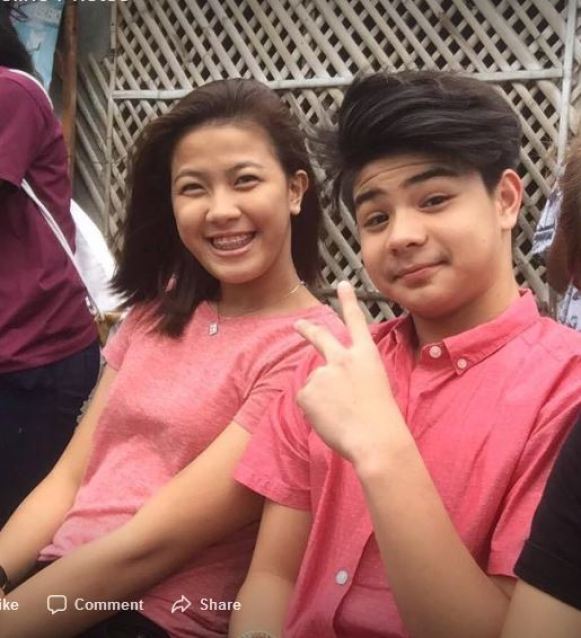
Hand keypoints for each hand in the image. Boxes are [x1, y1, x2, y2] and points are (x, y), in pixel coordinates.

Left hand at [294, 281, 407, 464]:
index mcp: (366, 356)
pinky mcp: (308, 390)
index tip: (342, 283)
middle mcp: (342, 358)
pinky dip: (313, 411)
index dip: (348, 301)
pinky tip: (329, 419)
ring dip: (322, 397)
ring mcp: (323, 373)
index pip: (356, 322)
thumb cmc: (382, 419)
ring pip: (314, 383)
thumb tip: (330, 383)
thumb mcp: (375, 386)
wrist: (374, 438)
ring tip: (340, 414)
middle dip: (309, 329)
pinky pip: (306, 400)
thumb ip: (352, 376)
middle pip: (321, 337)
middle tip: (299, 324)